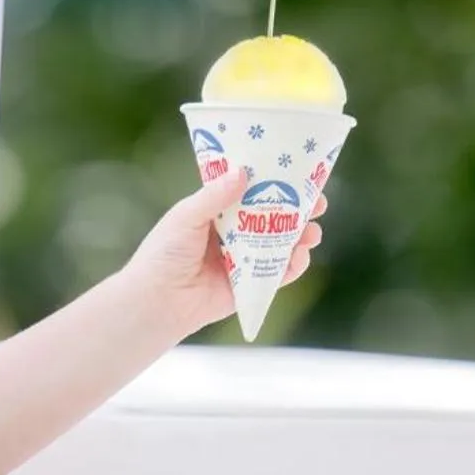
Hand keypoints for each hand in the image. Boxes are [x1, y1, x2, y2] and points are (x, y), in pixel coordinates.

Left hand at [121, 166, 327, 337]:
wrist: (156, 301)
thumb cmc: (163, 254)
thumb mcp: (186, 217)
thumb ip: (214, 196)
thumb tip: (243, 173)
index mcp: (218, 212)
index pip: (253, 192)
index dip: (276, 183)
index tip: (300, 173)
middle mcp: (234, 234)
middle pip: (274, 218)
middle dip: (299, 210)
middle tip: (318, 203)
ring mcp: (243, 260)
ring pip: (281, 245)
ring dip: (301, 238)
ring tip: (312, 233)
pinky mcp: (248, 286)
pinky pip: (276, 275)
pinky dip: (292, 267)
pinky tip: (300, 257)